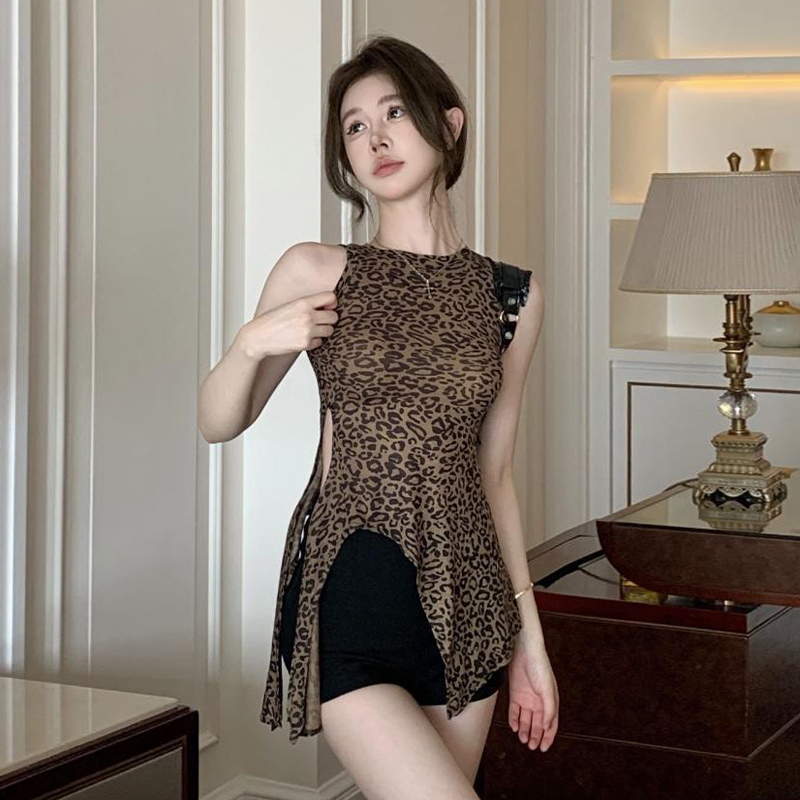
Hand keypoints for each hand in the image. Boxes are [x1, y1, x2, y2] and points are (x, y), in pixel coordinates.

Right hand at [239, 291, 338, 358]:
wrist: (258, 338)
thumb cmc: (271, 321)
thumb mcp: (289, 305)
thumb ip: (308, 304)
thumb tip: (330, 306)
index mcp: (303, 303)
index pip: (331, 298)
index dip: (331, 303)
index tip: (327, 307)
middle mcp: (307, 316)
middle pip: (334, 316)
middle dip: (328, 319)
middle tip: (319, 320)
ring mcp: (307, 331)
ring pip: (329, 330)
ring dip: (322, 330)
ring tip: (310, 329)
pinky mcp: (305, 344)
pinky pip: (320, 342)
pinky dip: (314, 341)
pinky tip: (302, 337)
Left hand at [507, 635, 558, 751]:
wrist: (524, 651)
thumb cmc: (540, 667)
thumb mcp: (547, 690)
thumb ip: (549, 709)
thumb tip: (547, 726)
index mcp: (549, 702)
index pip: (550, 724)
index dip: (548, 737)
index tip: (544, 748)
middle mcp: (538, 702)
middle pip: (537, 723)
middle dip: (535, 736)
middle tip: (532, 747)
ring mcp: (526, 698)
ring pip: (525, 719)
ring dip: (525, 730)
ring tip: (523, 740)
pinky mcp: (515, 693)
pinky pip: (514, 710)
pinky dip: (514, 719)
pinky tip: (514, 727)